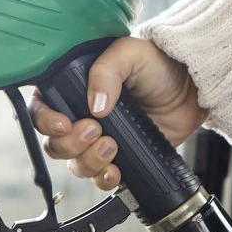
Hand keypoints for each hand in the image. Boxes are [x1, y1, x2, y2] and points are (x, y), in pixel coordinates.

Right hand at [29, 37, 205, 189]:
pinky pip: (99, 179)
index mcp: (72, 87)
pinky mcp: (118, 158)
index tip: (63, 123)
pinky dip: (104, 179)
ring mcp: (98, 140)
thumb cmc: (159, 64)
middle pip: (54, 143)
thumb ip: (106, 71)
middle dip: (70, 143)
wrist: (191, 89)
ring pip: (75, 164)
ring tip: (113, 145)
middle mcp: (80, 115)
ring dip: (89, 160)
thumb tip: (95, 104)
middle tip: (95, 130)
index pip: (41, 109)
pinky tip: (116, 169)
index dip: (46, 121)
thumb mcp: (129, 53)